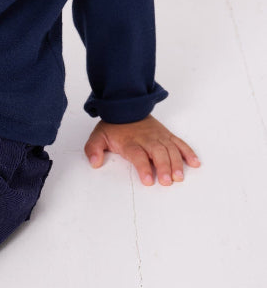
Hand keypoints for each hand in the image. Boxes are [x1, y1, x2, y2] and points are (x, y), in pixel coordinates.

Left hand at [84, 114, 200, 185]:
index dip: (144, 168)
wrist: (126, 106)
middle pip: (157, 153)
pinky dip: (188, 152)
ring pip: (170, 149)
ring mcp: (159, 136)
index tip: (148, 180)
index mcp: (130, 141)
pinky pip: (179, 143)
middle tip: (167, 181)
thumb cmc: (114, 126)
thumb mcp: (98, 136)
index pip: (138, 155)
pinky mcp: (167, 135)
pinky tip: (194, 163)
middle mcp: (147, 139)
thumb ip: (93, 149)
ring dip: (176, 163)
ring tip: (179, 177)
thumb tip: (94, 162)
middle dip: (164, 167)